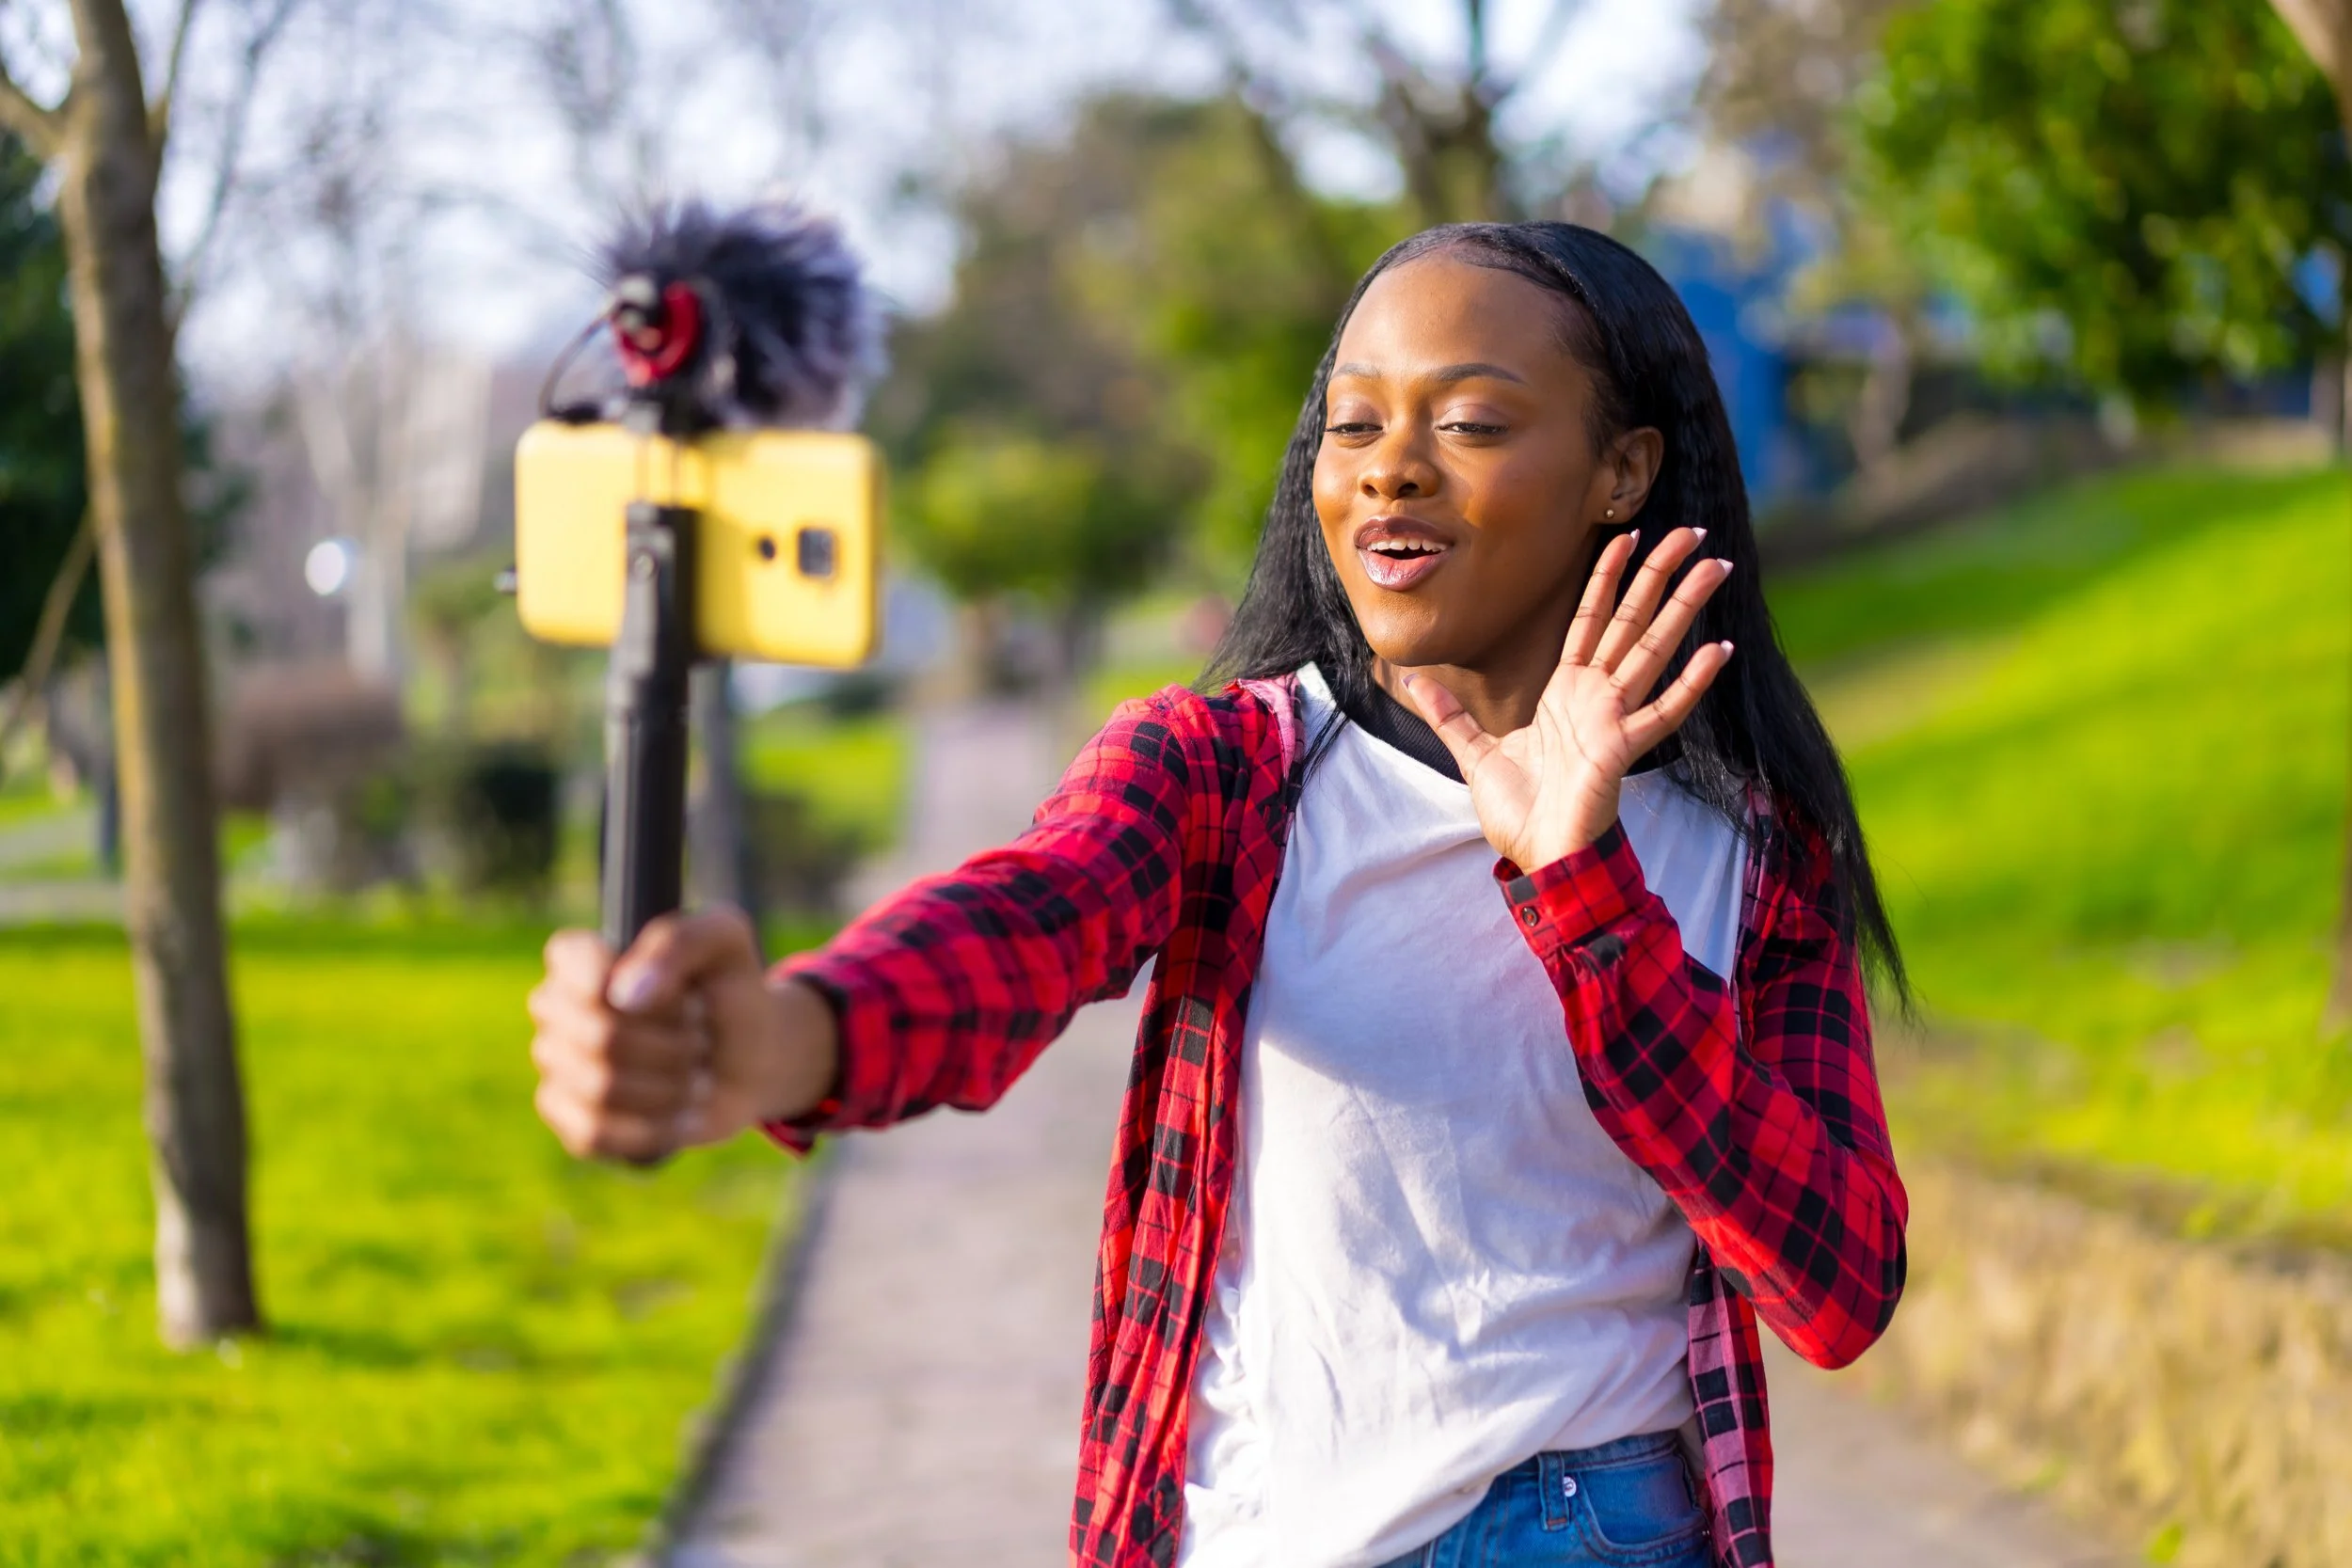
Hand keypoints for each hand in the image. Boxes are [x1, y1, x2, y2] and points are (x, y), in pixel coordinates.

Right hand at [526, 909, 839, 1162]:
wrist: (751, 1057)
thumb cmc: (729, 989)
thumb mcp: (724, 940)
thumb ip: (676, 944)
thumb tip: (624, 995)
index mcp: (582, 956)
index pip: (567, 959)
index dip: (624, 980)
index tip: (681, 991)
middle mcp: (558, 1009)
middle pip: (598, 1034)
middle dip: (672, 1042)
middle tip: (703, 1038)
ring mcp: (560, 1067)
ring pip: (599, 1087)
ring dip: (671, 1086)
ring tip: (701, 1078)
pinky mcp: (574, 1120)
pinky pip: (593, 1133)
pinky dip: (654, 1128)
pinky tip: (686, 1116)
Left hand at [1402, 527, 1734, 870]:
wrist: (1539, 859)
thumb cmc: (1519, 814)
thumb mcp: (1475, 754)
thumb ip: (1450, 716)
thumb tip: (1415, 682)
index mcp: (1565, 693)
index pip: (1591, 619)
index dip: (1608, 577)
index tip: (1628, 536)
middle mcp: (1596, 697)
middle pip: (1632, 621)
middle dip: (1660, 575)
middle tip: (1692, 532)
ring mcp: (1613, 719)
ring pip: (1654, 650)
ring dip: (1685, 608)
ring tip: (1717, 566)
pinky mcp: (1622, 749)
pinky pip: (1663, 710)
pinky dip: (1692, 682)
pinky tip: (1718, 648)